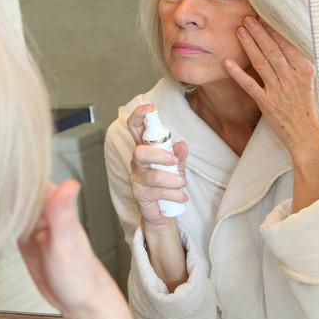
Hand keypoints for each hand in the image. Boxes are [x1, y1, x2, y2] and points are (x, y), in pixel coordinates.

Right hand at [18, 180, 138, 318]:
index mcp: (53, 203)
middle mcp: (41, 210)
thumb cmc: (81, 275)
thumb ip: (63, 213)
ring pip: (6, 205)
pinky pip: (5, 224)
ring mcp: (31, 224)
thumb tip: (69, 184)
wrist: (81, 303)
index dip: (3, 171)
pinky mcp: (23, 239)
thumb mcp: (68, 243)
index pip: (24, 178)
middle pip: (11, 189)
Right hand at [125, 104, 188, 226]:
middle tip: (174, 160)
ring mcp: (137, 178)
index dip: (139, 115)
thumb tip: (182, 145)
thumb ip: (179, 155)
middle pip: (140, 152)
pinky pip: (157, 193)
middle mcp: (138, 162)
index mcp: (145, 148)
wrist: (162, 210)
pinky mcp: (140, 195)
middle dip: (159, 156)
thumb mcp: (176, 166)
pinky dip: (174, 195)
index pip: (135, 128)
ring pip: (152, 176)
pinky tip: (181, 197)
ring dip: (172, 180)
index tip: (151, 108)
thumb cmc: (167, 183)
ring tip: (183, 184)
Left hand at [224, 16, 318, 208]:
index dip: (273, 30)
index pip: (286, 44)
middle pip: (272, 49)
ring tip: (239, 30)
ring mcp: (279, 91)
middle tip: (247, 17)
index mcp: (305, 71)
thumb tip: (289, 46)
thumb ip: (300, 65)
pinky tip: (227, 62)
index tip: (263, 16)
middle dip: (258, 32)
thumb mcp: (313, 83)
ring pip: (261, 63)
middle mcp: (292, 78)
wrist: (311, 138)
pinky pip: (250, 86)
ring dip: (249, 45)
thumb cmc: (313, 110)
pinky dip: (238, 74)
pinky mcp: (267, 104)